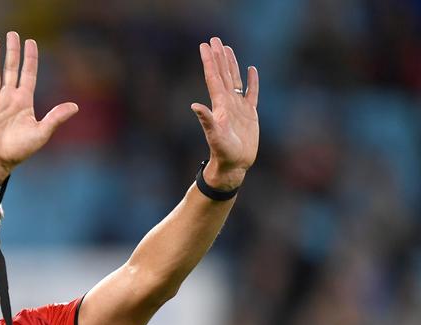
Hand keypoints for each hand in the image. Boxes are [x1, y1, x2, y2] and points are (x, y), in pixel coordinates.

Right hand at [0, 32, 77, 188]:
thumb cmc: (20, 151)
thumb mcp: (41, 134)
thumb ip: (55, 118)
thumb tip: (75, 107)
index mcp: (24, 101)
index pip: (28, 74)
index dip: (30, 58)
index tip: (31, 42)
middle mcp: (8, 98)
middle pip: (10, 68)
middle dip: (12, 51)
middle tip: (11, 34)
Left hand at [191, 37, 259, 189]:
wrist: (234, 164)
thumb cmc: (223, 151)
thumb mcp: (214, 134)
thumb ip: (206, 119)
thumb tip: (194, 105)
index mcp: (219, 104)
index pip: (213, 77)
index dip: (209, 61)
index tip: (205, 45)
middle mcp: (227, 102)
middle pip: (223, 73)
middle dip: (219, 56)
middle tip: (215, 39)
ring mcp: (238, 107)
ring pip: (235, 79)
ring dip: (231, 64)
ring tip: (228, 49)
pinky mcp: (249, 113)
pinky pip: (251, 92)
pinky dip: (251, 81)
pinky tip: (251, 69)